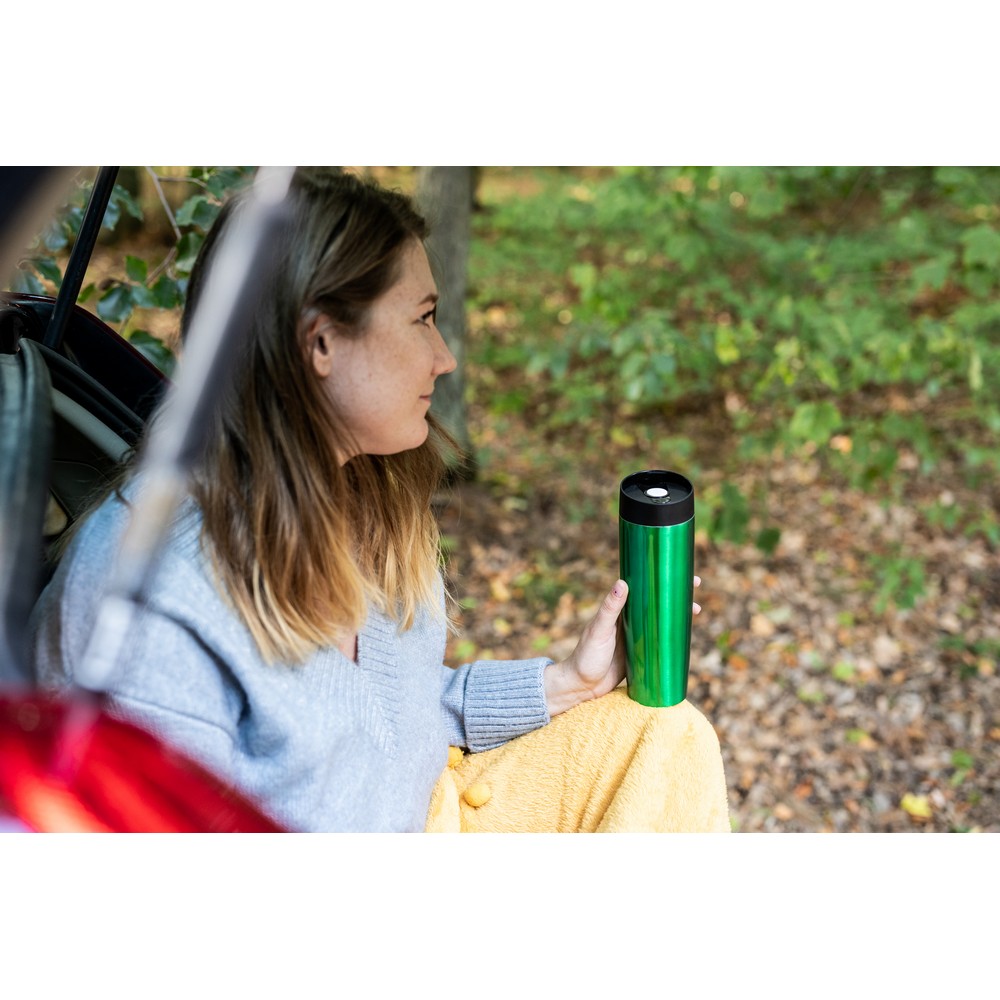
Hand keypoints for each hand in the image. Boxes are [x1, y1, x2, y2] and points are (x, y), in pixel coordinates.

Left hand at [544, 576, 701, 716]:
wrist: (581, 687)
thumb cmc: (586, 656)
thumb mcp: (599, 630)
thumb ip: (609, 609)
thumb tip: (623, 582)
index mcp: (619, 610)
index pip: (642, 588)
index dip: (659, 578)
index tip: (677, 569)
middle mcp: (628, 620)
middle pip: (656, 602)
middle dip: (675, 594)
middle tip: (696, 586)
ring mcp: (635, 637)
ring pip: (661, 621)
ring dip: (677, 615)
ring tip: (696, 611)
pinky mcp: (640, 654)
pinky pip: (660, 642)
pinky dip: (672, 636)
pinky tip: (685, 636)